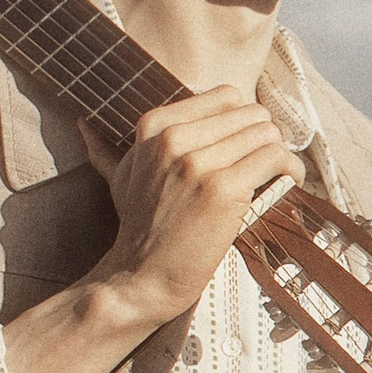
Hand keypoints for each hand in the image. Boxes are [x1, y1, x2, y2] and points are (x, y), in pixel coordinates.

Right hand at [86, 89, 304, 340]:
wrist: (141, 276)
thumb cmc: (139, 228)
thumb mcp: (119, 178)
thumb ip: (107, 148)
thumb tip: (81, 125)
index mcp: (155, 125)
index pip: (226, 96)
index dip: (247, 120)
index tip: (252, 144)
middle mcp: (174, 138)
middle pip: (251, 113)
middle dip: (268, 137)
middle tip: (272, 163)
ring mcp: (197, 163)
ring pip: (266, 133)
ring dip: (282, 154)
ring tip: (282, 175)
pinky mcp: (222, 189)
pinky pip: (274, 159)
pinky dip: (290, 169)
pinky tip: (289, 183)